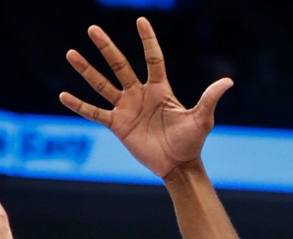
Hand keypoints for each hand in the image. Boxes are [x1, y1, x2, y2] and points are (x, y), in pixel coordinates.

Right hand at [59, 17, 231, 178]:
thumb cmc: (191, 142)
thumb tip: (228, 81)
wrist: (178, 166)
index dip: (148, 41)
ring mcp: (126, 108)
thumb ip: (209, 98)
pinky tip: (64, 95)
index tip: (141, 20)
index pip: (153, 59)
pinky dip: (80, 105)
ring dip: (87, 70)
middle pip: (120, 65)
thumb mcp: (202, 119)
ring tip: (71, 53)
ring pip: (103, 84)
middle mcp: (140, 94)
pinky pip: (95, 112)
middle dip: (106, 48)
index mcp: (160, 89)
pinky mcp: (117, 125)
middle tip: (93, 29)